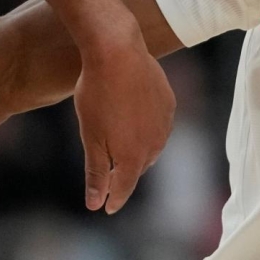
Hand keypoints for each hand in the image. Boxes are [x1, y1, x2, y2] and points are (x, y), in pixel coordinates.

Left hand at [73, 21, 174, 213]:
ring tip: (121, 145)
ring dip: (137, 151)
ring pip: (151, 147)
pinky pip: (159, 125)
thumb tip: (95, 205)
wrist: (117, 51)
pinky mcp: (169, 102)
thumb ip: (95, 173)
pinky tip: (133, 118)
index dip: (114, 199)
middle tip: (109, 177)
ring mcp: (165, 122)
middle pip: (138, 168)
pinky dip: (146, 129)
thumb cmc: (97, 94)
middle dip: (124, 173)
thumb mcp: (90, 136)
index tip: (107, 208)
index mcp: (132, 156)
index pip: (124, 187)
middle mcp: (154, 144)